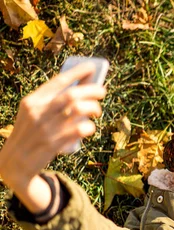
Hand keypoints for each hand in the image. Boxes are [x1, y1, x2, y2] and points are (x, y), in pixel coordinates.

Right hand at [0, 62, 105, 188]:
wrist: (16, 162)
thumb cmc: (32, 134)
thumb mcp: (33, 115)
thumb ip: (52, 103)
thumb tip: (83, 90)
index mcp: (32, 101)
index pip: (58, 82)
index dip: (77, 73)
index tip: (92, 67)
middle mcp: (38, 112)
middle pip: (72, 94)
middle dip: (91, 90)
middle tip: (102, 90)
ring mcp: (46, 128)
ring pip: (78, 109)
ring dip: (93, 107)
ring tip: (97, 110)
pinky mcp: (54, 143)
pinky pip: (80, 129)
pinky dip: (90, 127)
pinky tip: (90, 127)